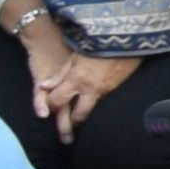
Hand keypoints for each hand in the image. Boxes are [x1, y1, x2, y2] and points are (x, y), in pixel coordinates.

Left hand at [19, 14, 139, 135]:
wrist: (125, 37)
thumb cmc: (97, 42)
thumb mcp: (74, 55)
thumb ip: (60, 73)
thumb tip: (44, 87)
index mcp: (77, 79)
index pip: (58, 100)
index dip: (51, 104)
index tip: (49, 105)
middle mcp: (91, 89)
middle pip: (78, 115)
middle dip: (71, 124)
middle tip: (67, 131)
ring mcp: (106, 90)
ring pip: (92, 110)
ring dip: (85, 115)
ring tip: (80, 120)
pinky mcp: (117, 87)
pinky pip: (103, 100)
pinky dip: (96, 103)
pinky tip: (94, 101)